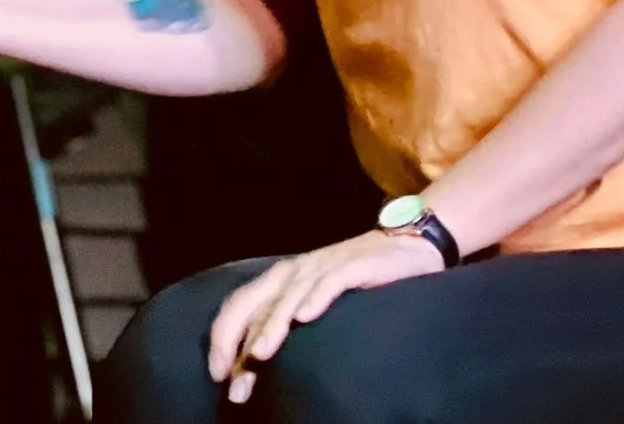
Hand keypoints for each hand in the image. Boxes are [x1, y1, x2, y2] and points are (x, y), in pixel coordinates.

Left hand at [208, 230, 442, 402]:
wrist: (405, 244)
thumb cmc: (355, 279)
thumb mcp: (314, 300)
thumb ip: (287, 323)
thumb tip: (255, 361)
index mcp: (280, 279)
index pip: (240, 307)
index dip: (223, 339)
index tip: (218, 375)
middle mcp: (294, 270)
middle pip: (255, 303)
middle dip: (240, 343)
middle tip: (233, 381)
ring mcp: (322, 266)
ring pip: (289, 296)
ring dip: (272, 326)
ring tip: (259, 354)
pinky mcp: (354, 266)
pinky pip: (330, 282)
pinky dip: (316, 298)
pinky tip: (306, 316)